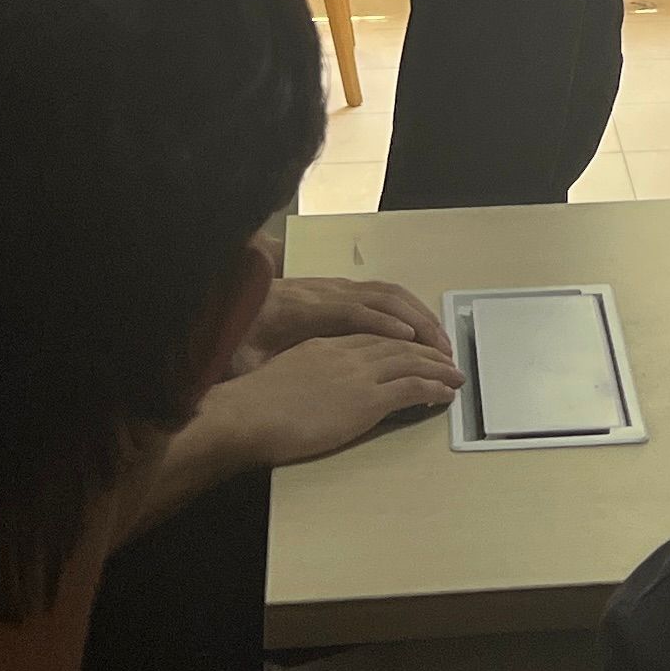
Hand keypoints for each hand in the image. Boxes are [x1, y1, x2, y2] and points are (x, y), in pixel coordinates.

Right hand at [201, 330, 462, 470]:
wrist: (248, 415)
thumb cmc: (254, 407)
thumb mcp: (284, 379)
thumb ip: (306, 379)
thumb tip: (314, 392)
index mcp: (326, 346)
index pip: (373, 338)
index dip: (399, 342)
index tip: (415, 347)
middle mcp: (347, 354)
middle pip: (398, 346)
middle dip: (427, 351)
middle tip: (447, 358)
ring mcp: (358, 376)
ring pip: (411, 363)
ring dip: (438, 368)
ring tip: (456, 375)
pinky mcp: (367, 400)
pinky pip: (411, 389)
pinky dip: (433, 388)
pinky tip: (446, 392)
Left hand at [229, 272, 451, 374]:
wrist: (226, 305)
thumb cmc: (236, 341)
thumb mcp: (243, 360)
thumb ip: (262, 369)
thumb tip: (272, 382)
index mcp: (300, 308)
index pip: (350, 311)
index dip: (381, 324)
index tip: (409, 340)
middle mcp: (323, 291)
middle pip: (380, 297)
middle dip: (417, 321)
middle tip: (443, 352)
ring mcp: (333, 288)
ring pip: (385, 293)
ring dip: (417, 314)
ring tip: (439, 344)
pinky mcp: (338, 291)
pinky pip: (380, 295)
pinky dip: (406, 310)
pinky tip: (417, 331)